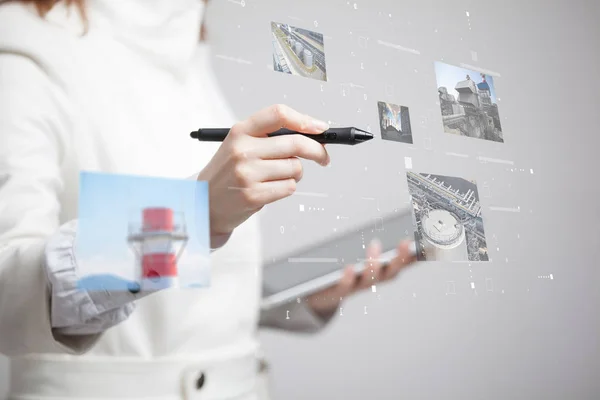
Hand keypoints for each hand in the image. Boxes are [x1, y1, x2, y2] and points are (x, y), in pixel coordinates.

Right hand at [197, 104, 330, 244]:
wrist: (203, 202)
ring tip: (277, 176)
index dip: (304, 120)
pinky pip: (289, 187)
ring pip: (295, 168)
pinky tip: (270, 188)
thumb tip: (310, 134)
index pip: (278, 114)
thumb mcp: (239, 145)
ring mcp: (248, 173)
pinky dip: (287, 188)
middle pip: (295, 143)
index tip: (320, 127)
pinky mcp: (253, 195)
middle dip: (317, 150)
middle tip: (323, 157)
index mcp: (240, 131)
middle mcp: (243, 150)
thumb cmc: (227, 172)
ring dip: (295, 174)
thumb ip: (269, 137)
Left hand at [307, 239, 416, 317]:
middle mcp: (372, 281)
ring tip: (375, 244)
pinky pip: (345, 287)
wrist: (322, 297)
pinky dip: (349, 278)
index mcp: (380, 272)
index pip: (403, 264)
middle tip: (406, 242)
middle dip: (400, 258)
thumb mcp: (361, 257)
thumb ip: (375, 244)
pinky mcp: (338, 293)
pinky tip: (350, 267)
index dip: (416, 255)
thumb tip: (386, 221)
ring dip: (374, 263)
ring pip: (369, 279)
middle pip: (390, 273)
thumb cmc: (346, 272)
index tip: (425, 242)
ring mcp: (356, 288)